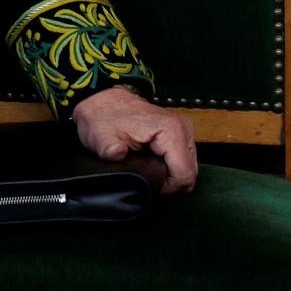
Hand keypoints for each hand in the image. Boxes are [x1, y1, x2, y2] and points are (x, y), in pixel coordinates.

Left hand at [71, 86, 198, 193]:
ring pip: (188, 168)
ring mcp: (184, 130)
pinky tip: (153, 163)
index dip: (167, 188)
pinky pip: (183, 161)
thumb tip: (117, 154)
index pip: (185, 175)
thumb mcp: (101, 136)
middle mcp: (183, 128)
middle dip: (170, 182)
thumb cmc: (103, 118)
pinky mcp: (180, 133)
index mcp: (171, 130)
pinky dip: (170, 167)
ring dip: (170, 175)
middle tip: (146, 177)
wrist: (104, 102)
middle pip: (190, 173)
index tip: (148, 184)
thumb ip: (109, 149)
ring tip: (147, 169)